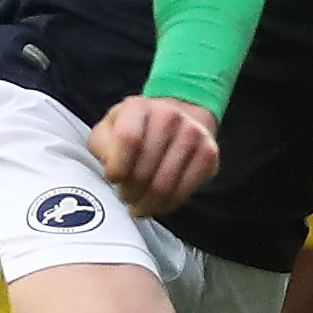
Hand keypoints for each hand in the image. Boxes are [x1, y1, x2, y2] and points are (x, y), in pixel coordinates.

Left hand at [91, 95, 220, 216]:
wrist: (176, 117)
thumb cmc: (136, 130)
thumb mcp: (108, 130)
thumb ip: (103, 147)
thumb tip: (113, 172)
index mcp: (138, 106)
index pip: (128, 140)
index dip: (117, 168)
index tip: (113, 179)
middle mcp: (169, 115)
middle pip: (145, 169)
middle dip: (130, 192)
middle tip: (125, 196)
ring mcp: (193, 133)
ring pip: (164, 185)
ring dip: (147, 203)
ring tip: (138, 202)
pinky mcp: (209, 153)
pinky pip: (184, 191)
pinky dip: (166, 205)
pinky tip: (157, 204)